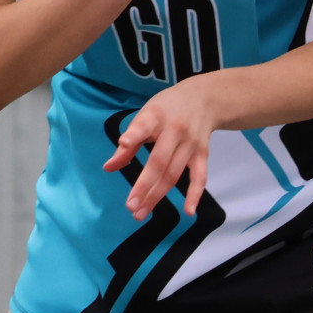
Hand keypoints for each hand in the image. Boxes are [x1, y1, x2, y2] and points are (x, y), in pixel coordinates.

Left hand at [105, 79, 223, 218]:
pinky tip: (188, 211)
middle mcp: (175, 130)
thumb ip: (129, 142)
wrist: (204, 99)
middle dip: (144, 186)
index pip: (144, 126)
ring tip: (140, 213)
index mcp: (156, 116)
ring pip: (173, 174)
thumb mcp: (146, 115)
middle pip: (159, 162)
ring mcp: (191, 144)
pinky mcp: (203, 154)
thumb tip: (108, 168)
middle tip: (130, 206)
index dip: (134, 135)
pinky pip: (200, 177)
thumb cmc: (167, 108)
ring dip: (157, 196)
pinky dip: (195, 194)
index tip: (124, 143)